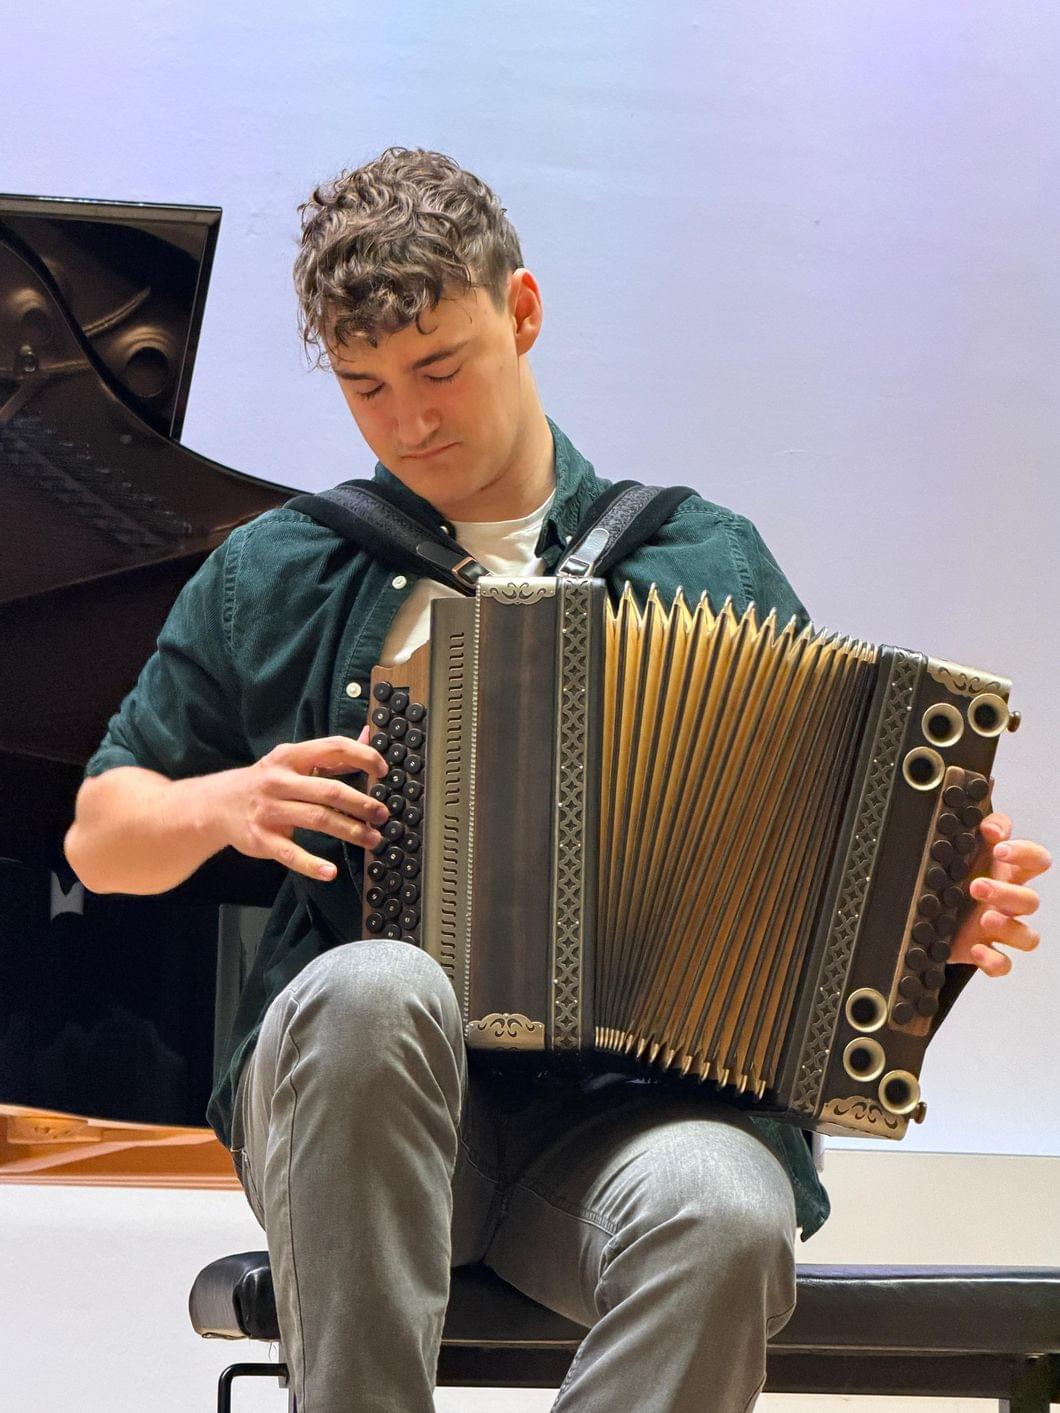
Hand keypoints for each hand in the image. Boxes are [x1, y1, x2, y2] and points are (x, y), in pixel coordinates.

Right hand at [214, 728, 387, 881]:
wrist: (216, 805)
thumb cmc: (266, 781)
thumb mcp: (293, 761)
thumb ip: (331, 753)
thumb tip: (368, 735)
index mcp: (290, 756)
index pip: (332, 748)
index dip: (362, 757)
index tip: (382, 771)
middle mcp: (279, 781)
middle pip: (329, 790)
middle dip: (362, 803)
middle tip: (383, 815)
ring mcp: (269, 811)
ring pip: (317, 819)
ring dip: (350, 831)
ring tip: (373, 839)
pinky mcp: (261, 839)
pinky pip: (290, 854)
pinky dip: (312, 864)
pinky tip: (331, 872)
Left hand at [949, 810, 1050, 975]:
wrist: (927, 910)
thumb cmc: (954, 875)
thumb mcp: (966, 846)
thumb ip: (984, 829)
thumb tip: (993, 825)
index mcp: (1007, 873)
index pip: (1036, 860)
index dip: (1025, 853)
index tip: (1000, 849)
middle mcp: (1008, 902)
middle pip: (1031, 900)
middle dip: (1006, 893)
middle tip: (976, 886)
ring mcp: (1000, 929)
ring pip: (1027, 936)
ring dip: (1009, 928)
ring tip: (984, 919)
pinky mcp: (986, 952)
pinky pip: (1004, 964)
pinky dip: (994, 961)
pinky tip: (977, 950)